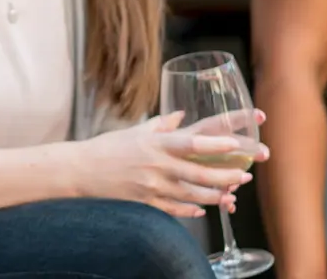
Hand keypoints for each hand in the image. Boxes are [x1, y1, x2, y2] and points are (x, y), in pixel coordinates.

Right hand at [72, 112, 269, 217]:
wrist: (81, 170)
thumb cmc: (108, 147)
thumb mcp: (135, 131)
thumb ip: (161, 124)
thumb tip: (181, 115)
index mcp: (155, 143)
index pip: (191, 141)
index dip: (216, 142)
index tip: (236, 141)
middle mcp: (157, 165)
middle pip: (200, 172)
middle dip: (227, 175)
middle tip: (245, 175)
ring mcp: (152, 186)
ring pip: (193, 194)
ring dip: (216, 195)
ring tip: (230, 194)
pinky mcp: (147, 203)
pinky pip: (177, 210)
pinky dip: (193, 210)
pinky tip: (203, 209)